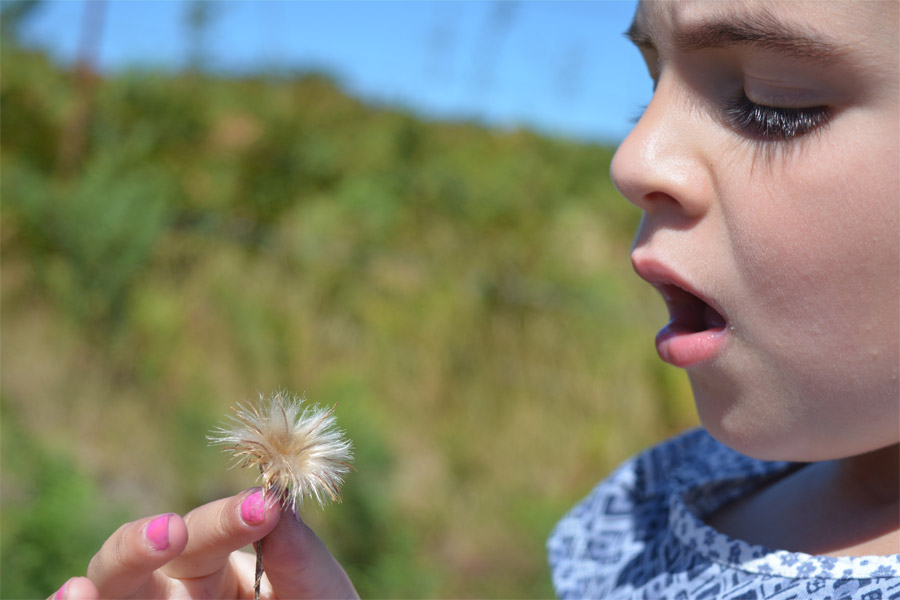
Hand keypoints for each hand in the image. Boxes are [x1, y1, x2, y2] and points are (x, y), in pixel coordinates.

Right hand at [49, 488, 357, 598]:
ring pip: (105, 599)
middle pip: (131, 563)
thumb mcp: (320, 596)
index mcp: (213, 568)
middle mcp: (168, 596)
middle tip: (171, 533)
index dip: (228, 519)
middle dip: (139, 546)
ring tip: (79, 592)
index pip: (208, 535)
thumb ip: (300, 558)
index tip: (263, 508)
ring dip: (91, 595)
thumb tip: (278, 504)